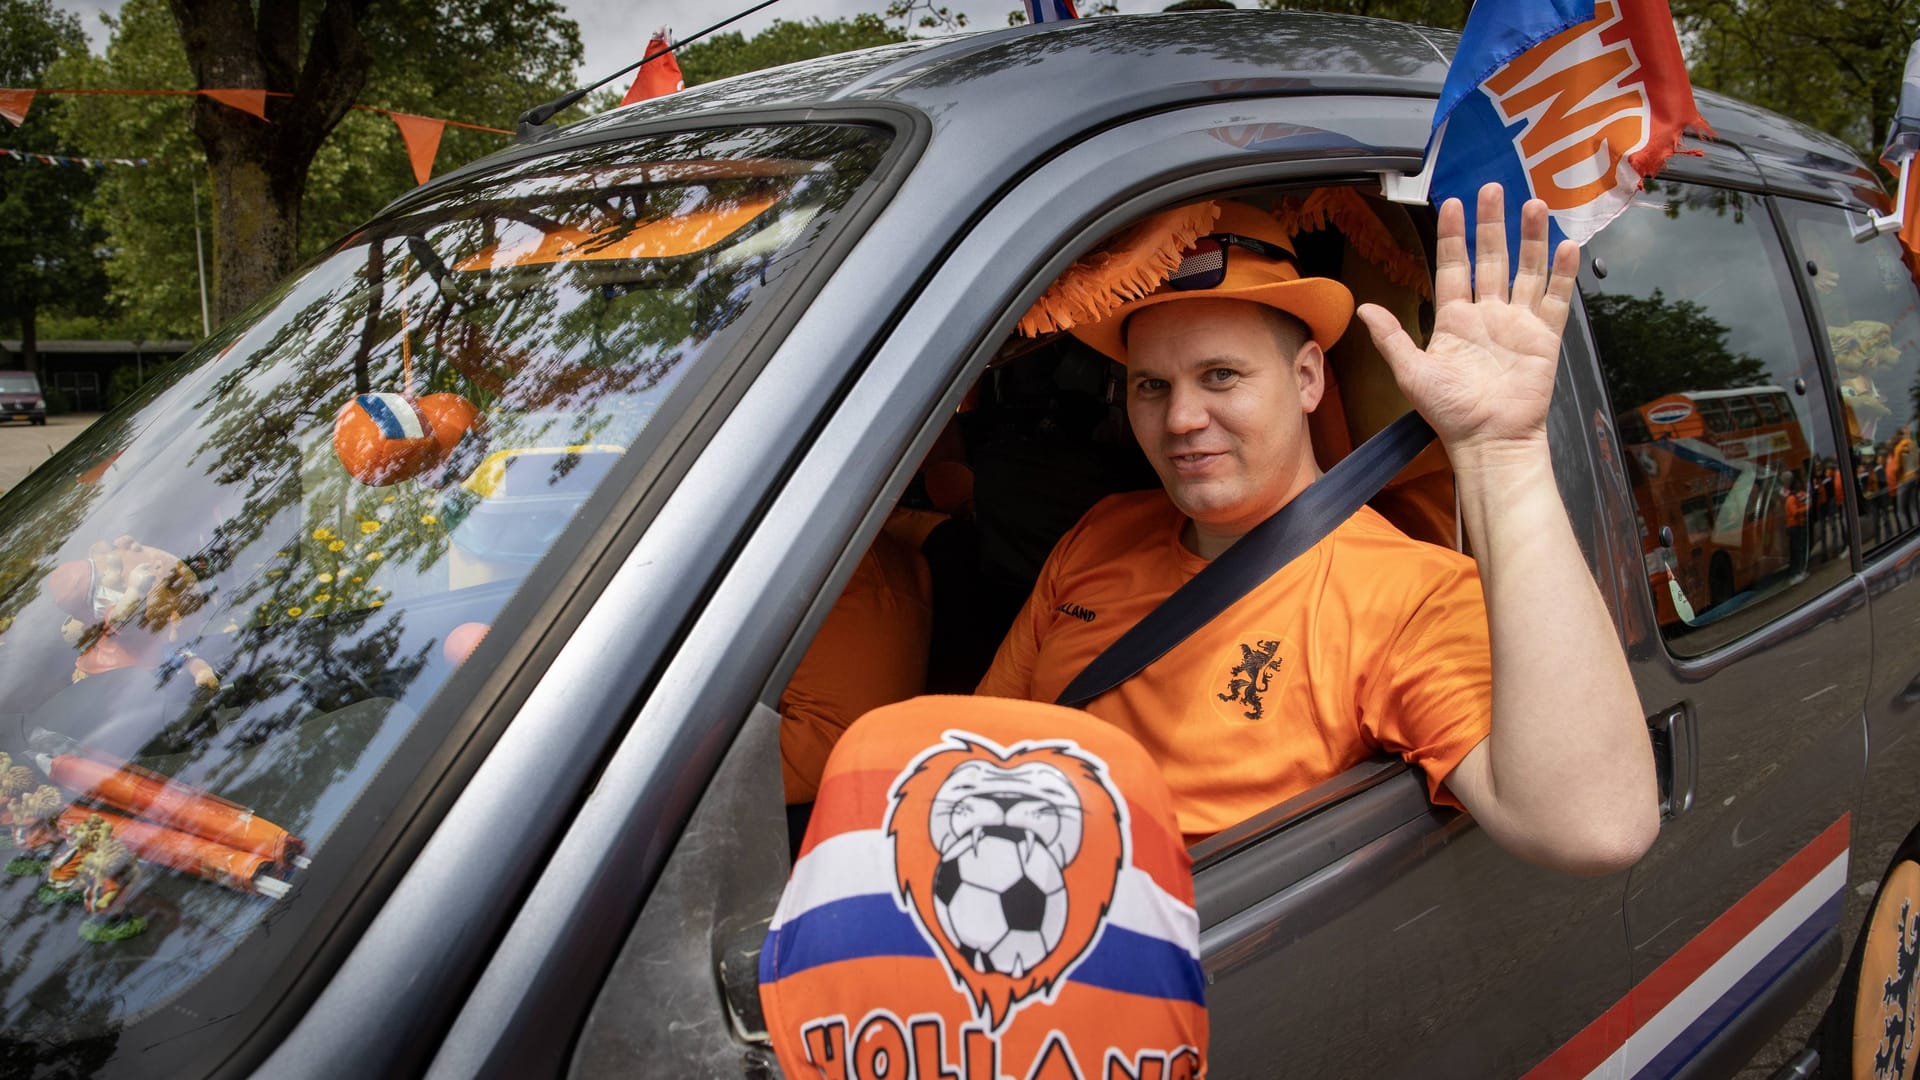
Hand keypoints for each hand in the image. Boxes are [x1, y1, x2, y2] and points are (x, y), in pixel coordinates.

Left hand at [1354, 183, 1579, 462]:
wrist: (1489, 441)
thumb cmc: (1449, 413)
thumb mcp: (1412, 373)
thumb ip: (1392, 337)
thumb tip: (1364, 308)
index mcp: (1454, 319)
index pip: (1453, 266)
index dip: (1453, 236)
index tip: (1453, 204)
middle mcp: (1488, 314)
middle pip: (1492, 258)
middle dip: (1492, 224)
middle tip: (1494, 189)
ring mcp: (1518, 323)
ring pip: (1526, 270)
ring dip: (1531, 238)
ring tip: (1534, 205)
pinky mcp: (1544, 337)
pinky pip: (1555, 298)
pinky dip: (1562, 273)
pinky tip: (1566, 245)